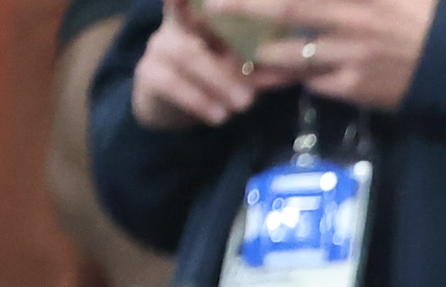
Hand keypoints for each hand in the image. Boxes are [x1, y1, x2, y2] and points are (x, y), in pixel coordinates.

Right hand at [130, 0, 280, 127]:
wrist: (169, 108)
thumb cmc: (208, 80)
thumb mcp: (235, 71)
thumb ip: (258, 68)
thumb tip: (296, 70)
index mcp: (198, 18)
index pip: (191, 0)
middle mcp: (176, 26)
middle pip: (197, 26)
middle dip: (226, 61)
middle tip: (250, 97)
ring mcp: (158, 47)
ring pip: (185, 54)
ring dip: (217, 82)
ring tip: (241, 106)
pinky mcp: (149, 73)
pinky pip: (170, 82)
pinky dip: (197, 100)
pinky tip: (218, 116)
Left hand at [239, 0, 438, 110]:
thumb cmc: (422, 18)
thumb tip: (310, 2)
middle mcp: (351, 19)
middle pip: (288, 8)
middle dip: (246, 7)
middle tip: (212, 6)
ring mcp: (351, 55)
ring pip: (293, 53)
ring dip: (262, 53)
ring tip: (238, 52)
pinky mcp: (356, 87)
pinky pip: (313, 81)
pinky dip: (294, 75)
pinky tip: (277, 73)